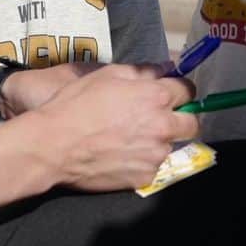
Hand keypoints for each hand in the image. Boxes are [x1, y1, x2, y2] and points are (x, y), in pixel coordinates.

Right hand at [0, 64, 197, 201]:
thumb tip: (167, 68)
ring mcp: (155, 155)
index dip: (180, 90)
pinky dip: (142, 161)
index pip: (188, 91)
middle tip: (159, 118)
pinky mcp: (144, 177)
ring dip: (157, 141)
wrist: (54, 145)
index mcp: (156, 97)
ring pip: (170, 146)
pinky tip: (120, 155)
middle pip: (192, 123)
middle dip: (181, 118)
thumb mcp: (107, 75)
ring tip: (129, 138)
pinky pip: (152, 166)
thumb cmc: (77, 103)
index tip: (171, 93)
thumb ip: (143, 71)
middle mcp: (162, 126)